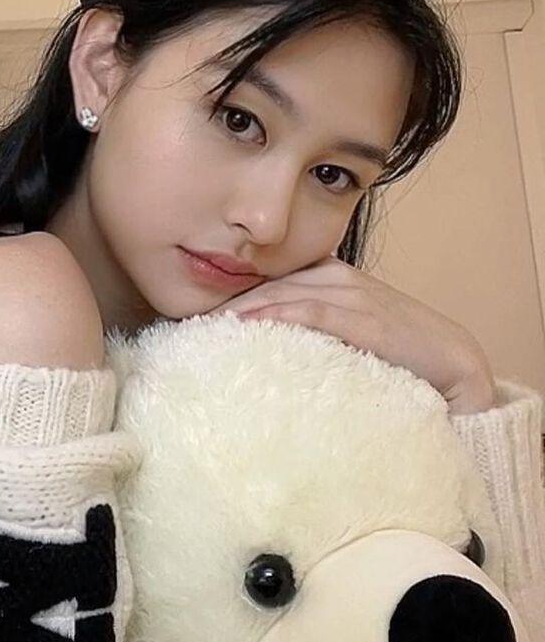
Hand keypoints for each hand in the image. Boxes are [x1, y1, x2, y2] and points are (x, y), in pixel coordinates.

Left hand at [216, 256, 494, 410]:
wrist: (454, 365)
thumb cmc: (395, 355)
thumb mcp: (342, 336)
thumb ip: (306, 333)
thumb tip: (255, 352)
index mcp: (327, 276)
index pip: (265, 282)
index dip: (228, 298)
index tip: (191, 320)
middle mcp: (336, 277)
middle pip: (266, 286)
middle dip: (225, 305)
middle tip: (186, 329)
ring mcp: (352, 294)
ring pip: (282, 294)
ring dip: (241, 311)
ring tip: (204, 330)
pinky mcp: (367, 319)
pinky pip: (313, 312)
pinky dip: (278, 316)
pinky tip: (248, 327)